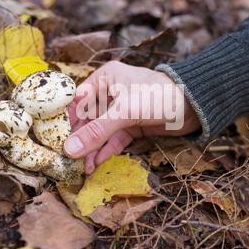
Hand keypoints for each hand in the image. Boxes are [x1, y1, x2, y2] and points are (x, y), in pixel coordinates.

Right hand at [63, 61, 200, 173]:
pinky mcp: (132, 125)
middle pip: (87, 119)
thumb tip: (70, 150)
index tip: (53, 140)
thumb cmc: (158, 96)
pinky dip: (107, 151)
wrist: (194, 105)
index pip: (77, 100)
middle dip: (80, 140)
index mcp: (105, 79)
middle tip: (69, 160)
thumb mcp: (125, 112)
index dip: (65, 120)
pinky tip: (97, 163)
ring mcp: (121, 111)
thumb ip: (98, 131)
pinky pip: (114, 139)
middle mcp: (110, 93)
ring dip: (92, 149)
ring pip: (101, 132)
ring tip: (83, 169)